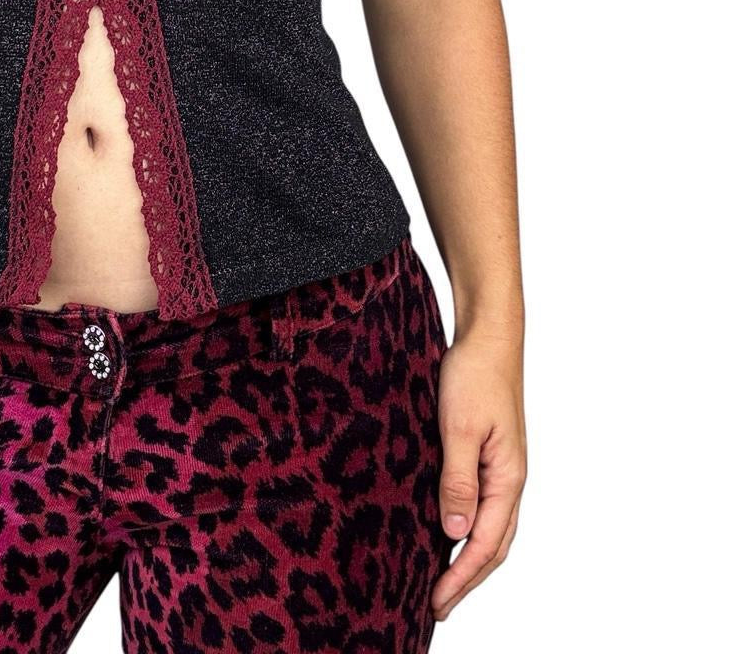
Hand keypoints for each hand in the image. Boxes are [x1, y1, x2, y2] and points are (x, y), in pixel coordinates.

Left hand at [431, 328, 526, 620]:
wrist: (488, 337)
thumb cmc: (475, 376)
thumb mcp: (458, 429)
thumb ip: (457, 481)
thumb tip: (455, 534)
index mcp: (507, 479)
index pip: (486, 545)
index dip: (461, 578)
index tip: (436, 603)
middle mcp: (509, 480)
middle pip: (493, 546)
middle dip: (466, 580)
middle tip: (437, 607)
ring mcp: (501, 468)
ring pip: (490, 528)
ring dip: (468, 558)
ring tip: (442, 582)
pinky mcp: (488, 454)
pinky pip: (481, 503)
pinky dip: (467, 528)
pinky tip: (446, 531)